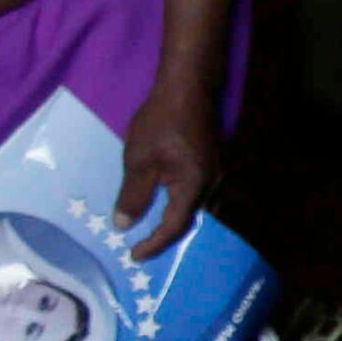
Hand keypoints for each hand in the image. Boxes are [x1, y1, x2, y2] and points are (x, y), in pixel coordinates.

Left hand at [115, 84, 221, 262]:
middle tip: (145, 244)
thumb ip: (133, 196)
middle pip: (193, 219)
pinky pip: (200, 190)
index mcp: (194, 187)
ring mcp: (217, 170)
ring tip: (156, 225)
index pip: (175, 227)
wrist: (188, 84)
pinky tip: (169, 197)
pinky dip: (183, 201)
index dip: (154, 244)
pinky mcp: (214, 158)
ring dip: (178, 217)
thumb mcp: (138, 161)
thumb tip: (124, 226)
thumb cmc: (161, 122)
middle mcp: (213, 183)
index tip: (134, 256)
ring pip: (199, 205)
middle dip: (170, 235)